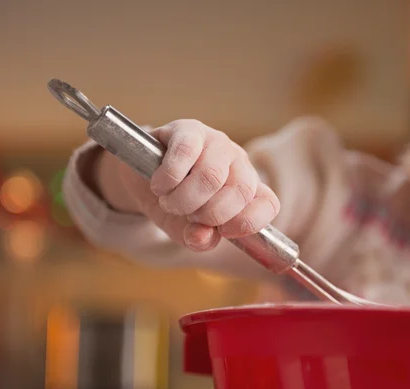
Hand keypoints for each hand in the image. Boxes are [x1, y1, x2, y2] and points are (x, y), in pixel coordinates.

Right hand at [114, 119, 279, 251]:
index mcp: (247, 190)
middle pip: (240, 190)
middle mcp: (238, 163)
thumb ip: (199, 239)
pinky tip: (160, 185)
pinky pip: (186, 152)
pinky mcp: (189, 129)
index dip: (248, 222)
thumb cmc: (173, 203)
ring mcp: (217, 143)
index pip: (268, 204)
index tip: (222, 232)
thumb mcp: (185, 230)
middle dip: (208, 213)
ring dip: (184, 198)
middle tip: (185, 214)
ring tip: (168, 201)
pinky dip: (169, 177)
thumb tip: (202, 237)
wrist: (141, 177)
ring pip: (213, 174)